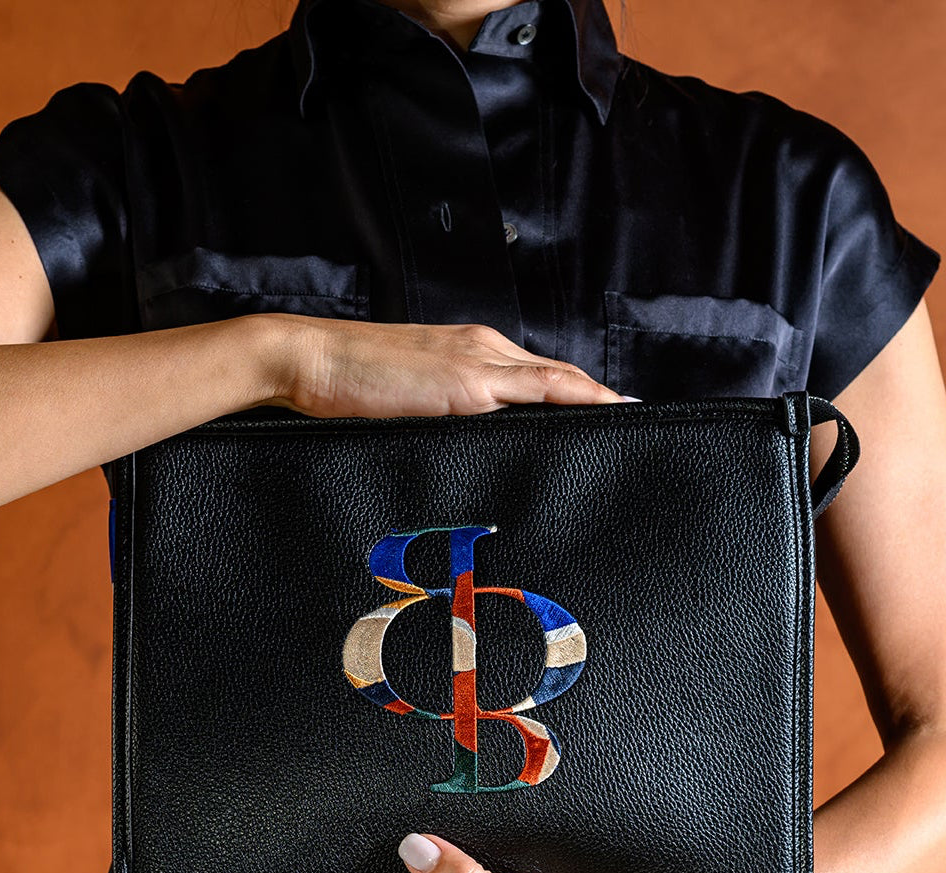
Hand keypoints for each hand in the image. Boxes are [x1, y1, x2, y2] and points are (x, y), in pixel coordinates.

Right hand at [258, 313, 635, 418]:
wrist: (309, 360)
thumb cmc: (347, 387)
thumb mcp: (407, 402)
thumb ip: (445, 416)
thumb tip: (472, 450)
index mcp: (471, 353)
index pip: (537, 377)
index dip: (576, 397)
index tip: (608, 417)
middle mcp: (484, 349)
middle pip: (557, 377)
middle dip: (597, 401)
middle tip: (637, 426)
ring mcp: (479, 363)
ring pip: (556, 380)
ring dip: (596, 401)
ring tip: (633, 424)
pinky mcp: (468, 384)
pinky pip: (537, 391)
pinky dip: (575, 401)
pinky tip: (600, 416)